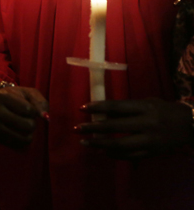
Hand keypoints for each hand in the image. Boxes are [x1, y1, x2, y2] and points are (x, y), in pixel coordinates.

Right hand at [0, 86, 48, 148]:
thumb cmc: (18, 97)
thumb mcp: (30, 94)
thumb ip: (41, 103)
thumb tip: (46, 118)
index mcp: (2, 96)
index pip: (29, 110)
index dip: (34, 110)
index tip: (28, 106)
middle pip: (28, 125)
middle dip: (32, 122)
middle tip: (25, 117)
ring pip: (24, 137)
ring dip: (29, 131)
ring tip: (22, 123)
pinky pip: (19, 144)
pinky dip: (23, 139)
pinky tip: (18, 130)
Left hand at [76, 98, 193, 159]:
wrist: (189, 125)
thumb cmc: (163, 110)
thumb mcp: (146, 103)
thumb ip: (126, 108)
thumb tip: (101, 113)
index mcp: (144, 107)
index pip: (116, 107)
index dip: (98, 107)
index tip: (81, 108)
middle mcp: (147, 123)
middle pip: (115, 126)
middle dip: (93, 128)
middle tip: (76, 128)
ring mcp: (150, 140)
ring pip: (120, 144)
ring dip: (99, 144)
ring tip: (84, 143)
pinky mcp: (152, 152)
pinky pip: (130, 156)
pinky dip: (114, 155)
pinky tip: (102, 152)